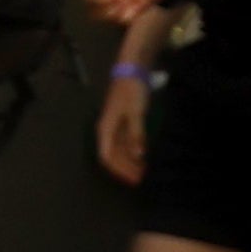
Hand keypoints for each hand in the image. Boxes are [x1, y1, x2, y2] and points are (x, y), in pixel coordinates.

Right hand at [94, 61, 155, 184]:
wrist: (133, 71)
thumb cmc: (131, 91)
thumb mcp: (136, 113)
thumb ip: (136, 134)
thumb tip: (137, 155)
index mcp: (105, 129)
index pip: (107, 157)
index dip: (119, 170)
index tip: (133, 180)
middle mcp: (108, 130)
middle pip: (113, 156)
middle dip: (126, 169)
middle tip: (142, 180)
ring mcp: (116, 126)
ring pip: (120, 151)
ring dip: (130, 162)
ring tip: (145, 172)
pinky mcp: (125, 122)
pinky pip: (126, 143)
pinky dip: (134, 152)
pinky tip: (144, 158)